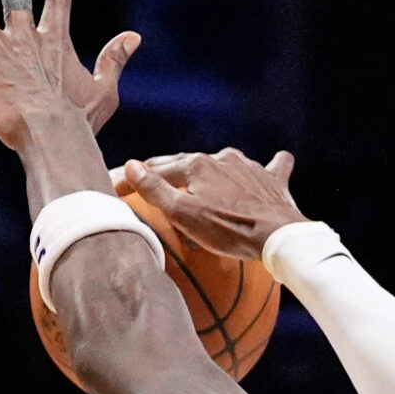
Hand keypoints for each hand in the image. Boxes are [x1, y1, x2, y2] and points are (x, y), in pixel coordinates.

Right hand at [124, 148, 305, 261]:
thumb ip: (155, 189)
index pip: (158, 169)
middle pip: (188, 163)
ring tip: (201, 178)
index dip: (136, 178)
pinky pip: (269, 167)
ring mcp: (248, 167)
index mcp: (197, 165)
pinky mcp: (271, 180)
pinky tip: (276, 161)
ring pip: (222, 164)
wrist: (277, 235)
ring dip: (209, 170)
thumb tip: (131, 166)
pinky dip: (266, 167)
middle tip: (151, 177)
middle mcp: (222, 158)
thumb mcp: (183, 214)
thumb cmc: (229, 229)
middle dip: (168, 170)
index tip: (117, 186)